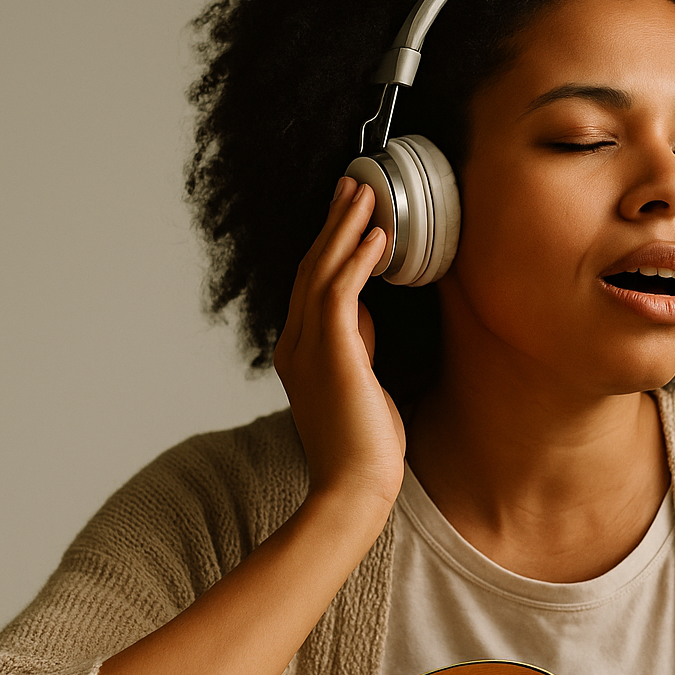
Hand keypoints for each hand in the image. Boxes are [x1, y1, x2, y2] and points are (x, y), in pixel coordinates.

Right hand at [273, 177, 405, 514]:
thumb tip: (365, 314)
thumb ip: (355, 347)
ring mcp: (309, 348)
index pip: (310, 285)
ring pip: (321, 271)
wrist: (353, 490)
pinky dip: (358, 259)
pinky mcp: (333, 354)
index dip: (328, 245)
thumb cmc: (363, 448)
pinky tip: (378, 235)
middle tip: (352, 184)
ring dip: (345, 228)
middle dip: (333, 223)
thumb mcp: (359, 384)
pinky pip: (341, 293)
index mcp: (298, 353)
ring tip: (368, 193)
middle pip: (309, 267)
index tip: (347, 214)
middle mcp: (295, 344)